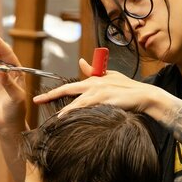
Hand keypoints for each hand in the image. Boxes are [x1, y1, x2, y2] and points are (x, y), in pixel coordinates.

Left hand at [33, 58, 167, 117]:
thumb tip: (81, 62)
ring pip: (76, 101)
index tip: (42, 98)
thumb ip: (95, 72)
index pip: (70, 85)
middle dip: (50, 96)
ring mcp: (99, 91)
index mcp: (95, 79)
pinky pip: (85, 107)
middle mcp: (94, 83)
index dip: (55, 92)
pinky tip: (66, 119)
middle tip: (36, 101)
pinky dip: (74, 112)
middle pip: (67, 89)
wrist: (145, 96)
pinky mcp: (105, 98)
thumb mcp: (111, 77)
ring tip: (52, 119)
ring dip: (63, 110)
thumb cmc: (130, 89)